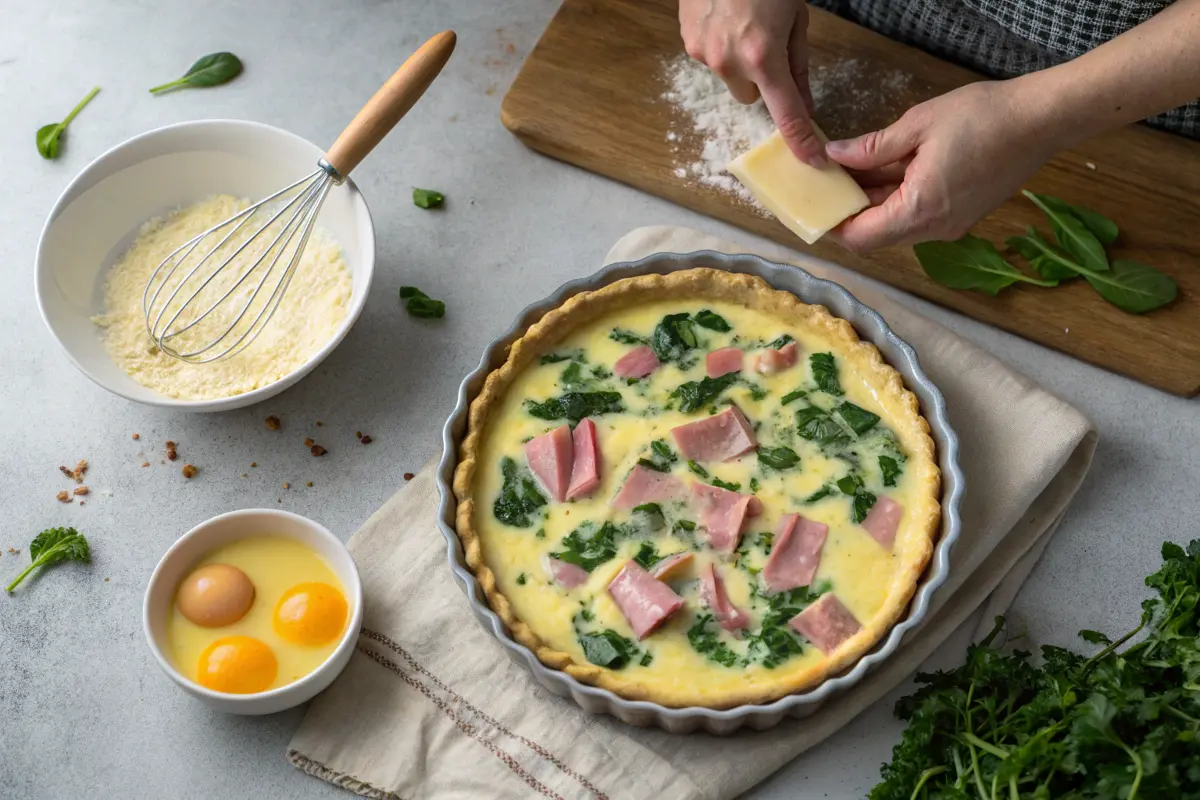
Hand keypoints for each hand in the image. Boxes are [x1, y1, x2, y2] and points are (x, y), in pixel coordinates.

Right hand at [679, 0, 823, 165]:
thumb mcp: (797, 20)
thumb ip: (798, 67)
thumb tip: (804, 104)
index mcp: (764, 56)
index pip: (785, 112)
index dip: (800, 139)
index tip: (812, 159)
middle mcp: (730, 61)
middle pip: (749, 97)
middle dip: (759, 81)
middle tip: (765, 46)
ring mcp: (704, 53)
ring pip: (728, 77)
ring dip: (737, 61)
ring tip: (742, 23)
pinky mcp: (687, 41)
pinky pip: (709, 58)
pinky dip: (719, 45)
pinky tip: (724, 17)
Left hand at [827, 80, 1059, 252]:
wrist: (1042, 119)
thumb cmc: (983, 118)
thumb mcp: (916, 126)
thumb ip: (871, 148)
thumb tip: (834, 156)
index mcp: (919, 211)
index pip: (861, 237)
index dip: (833, 225)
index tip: (815, 203)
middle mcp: (934, 229)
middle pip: (877, 234)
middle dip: (850, 209)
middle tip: (829, 180)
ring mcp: (951, 224)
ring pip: (897, 224)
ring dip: (874, 201)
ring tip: (854, 167)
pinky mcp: (962, 213)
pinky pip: (918, 213)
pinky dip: (898, 196)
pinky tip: (887, 166)